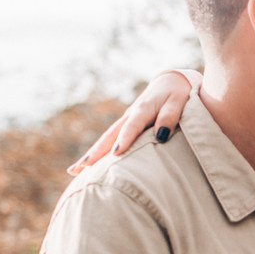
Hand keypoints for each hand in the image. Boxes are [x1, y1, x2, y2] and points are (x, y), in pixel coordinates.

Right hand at [68, 70, 193, 173]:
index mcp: (143, 110)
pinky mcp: (126, 126)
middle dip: (96, 152)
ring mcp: (126, 121)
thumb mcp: (178, 102)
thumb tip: (161, 136)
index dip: (124, 140)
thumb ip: (170, 117)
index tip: (116, 154)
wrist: (170, 82)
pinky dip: (100, 151)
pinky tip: (89, 165)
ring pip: (107, 139)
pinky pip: (111, 140)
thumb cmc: (178, 94)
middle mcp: (130, 116)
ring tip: (76, 170)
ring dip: (92, 154)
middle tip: (82, 167)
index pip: (132, 127)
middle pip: (110, 135)